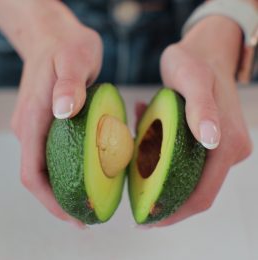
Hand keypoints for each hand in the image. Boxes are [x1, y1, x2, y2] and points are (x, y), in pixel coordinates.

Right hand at [10, 3, 101, 226]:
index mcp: (34, 119)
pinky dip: (71, 170)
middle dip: (61, 202)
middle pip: (40, 178)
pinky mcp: (50, 122)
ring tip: (91, 201)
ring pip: (48, 168)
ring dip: (66, 189)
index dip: (51, 201)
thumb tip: (63, 111)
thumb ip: (69, 84)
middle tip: (88, 217)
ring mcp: (40, 126)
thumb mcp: (74, 59)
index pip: (33, 173)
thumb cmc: (67, 46)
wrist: (56, 37)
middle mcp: (32, 128)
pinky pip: (57, 154)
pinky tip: (91, 174)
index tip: (74, 216)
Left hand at [152, 16, 252, 226]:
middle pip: (195, 192)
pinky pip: (183, 158)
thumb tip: (212, 141)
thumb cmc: (194, 61)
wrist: (203, 51)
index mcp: (228, 144)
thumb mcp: (192, 78)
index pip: (202, 195)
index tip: (146, 219)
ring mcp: (219, 147)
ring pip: (186, 176)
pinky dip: (161, 155)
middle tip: (135, 201)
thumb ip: (202, 108)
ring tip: (134, 163)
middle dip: (164, 200)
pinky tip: (144, 137)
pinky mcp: (208, 141)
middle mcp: (227, 150)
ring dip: (159, 175)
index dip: (174, 212)